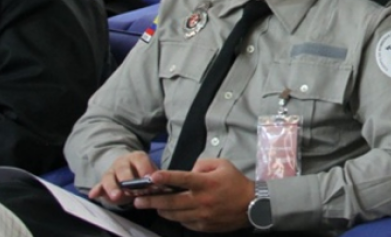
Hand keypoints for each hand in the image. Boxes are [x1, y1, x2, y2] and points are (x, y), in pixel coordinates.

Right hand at [89, 151, 156, 205]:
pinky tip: (93, 195)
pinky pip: (98, 185)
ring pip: (109, 177)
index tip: (149, 179)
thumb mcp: (150, 173)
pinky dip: (96, 190)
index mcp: (137, 157)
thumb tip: (159, 185)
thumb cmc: (143, 174)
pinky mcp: (103, 182)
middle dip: (127, 179)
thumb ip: (154, 178)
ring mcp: (111, 171)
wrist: (129, 171)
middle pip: (123, 169)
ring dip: (112, 187)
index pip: (140, 159)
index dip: (144, 168)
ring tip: (116, 196)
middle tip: (131, 190)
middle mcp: (123, 162)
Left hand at [134, 159, 254, 232]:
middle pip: (172, 202)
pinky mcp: (202, 225)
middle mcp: (201, 200)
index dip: (167, 178)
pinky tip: (170, 213)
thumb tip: (189, 171)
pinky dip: (176, 217)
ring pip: (174, 214)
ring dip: (161, 210)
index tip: (152, 177)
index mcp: (206, 183)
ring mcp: (201, 215)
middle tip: (138, 200)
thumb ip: (203, 165)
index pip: (183, 179)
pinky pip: (184, 222)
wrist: (251, 205)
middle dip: (152, 201)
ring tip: (151, 207)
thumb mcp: (223, 165)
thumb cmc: (235, 182)